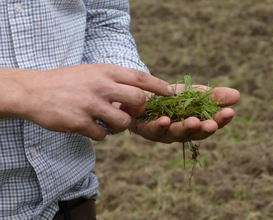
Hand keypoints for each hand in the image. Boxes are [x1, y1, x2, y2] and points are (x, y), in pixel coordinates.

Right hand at [0, 64, 173, 139]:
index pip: (140, 78)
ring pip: (123, 123)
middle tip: (130, 113)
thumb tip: (138, 94)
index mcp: (105, 71)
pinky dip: (100, 134)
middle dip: (140, 111)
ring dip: (119, 126)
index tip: (170, 93)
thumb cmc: (67, 81)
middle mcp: (100, 86)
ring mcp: (90, 105)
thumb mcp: (92, 72)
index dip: (158, 86)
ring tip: (106, 120)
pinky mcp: (79, 123)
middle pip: (138, 102)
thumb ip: (114, 81)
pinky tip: (89, 126)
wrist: (34, 90)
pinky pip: (103, 135)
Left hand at [129, 84, 239, 142]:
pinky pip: (153, 130)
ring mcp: (163, 133)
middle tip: (212, 124)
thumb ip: (213, 96)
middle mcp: (180, 132)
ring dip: (184, 128)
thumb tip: (237, 96)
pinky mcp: (146, 129)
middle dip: (204, 129)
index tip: (230, 112)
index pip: (211, 124)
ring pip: (175, 134)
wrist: (142, 93)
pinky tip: (166, 120)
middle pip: (195, 134)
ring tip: (193, 122)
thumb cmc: (170, 97)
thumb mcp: (193, 93)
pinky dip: (160, 126)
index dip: (220, 120)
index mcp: (194, 124)